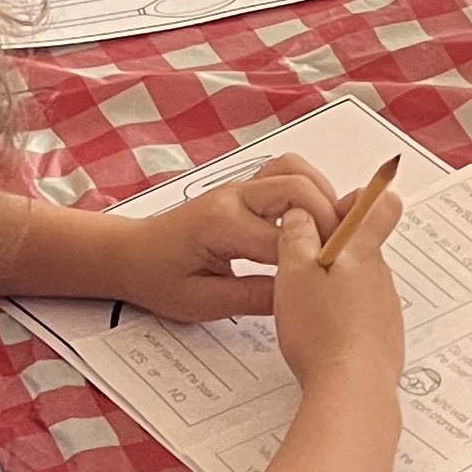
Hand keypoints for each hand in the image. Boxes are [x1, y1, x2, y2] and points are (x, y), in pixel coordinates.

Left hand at [115, 159, 336, 324]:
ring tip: (330, 232)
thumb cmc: (157, 278)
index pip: (284, 238)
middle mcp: (234, 197)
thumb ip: (253, 298)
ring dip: (321, 195)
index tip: (334, 281)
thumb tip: (299, 299)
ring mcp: (240, 189)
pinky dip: (309, 193)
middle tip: (341, 253)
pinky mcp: (246, 191)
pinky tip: (313, 225)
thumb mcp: (202, 302)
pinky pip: (286, 175)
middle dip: (328, 218)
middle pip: (298, 187)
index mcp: (221, 225)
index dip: (314, 259)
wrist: (130, 254)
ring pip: (295, 169)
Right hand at [270, 174, 405, 406]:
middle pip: (362, 248)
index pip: (382, 205)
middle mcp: (380, 275)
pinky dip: (341, 319)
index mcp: (362, 251)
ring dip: (334, 288)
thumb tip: (300, 215)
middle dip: (331, 252)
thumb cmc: (323, 330)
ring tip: (305, 310)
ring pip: (359, 283)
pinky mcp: (381, 336)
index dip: (362, 199)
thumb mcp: (293, 273)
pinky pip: (361, 316)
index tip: (335, 209)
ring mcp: (384, 307)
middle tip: (299, 268)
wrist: (352, 388)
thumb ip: (296, 237)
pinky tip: (320, 335)